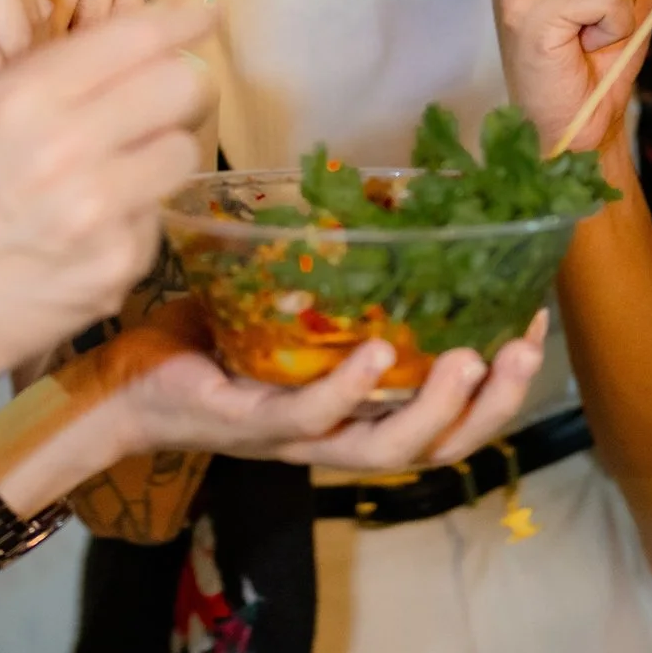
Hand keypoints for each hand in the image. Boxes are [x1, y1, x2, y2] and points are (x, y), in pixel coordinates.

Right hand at [0, 0, 211, 384]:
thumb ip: (61, 69)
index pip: (136, 36)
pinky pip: (159, 216)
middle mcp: (65, 145)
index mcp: (26, 96)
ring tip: (119, 173)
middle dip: (183, 87)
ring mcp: (96, 208)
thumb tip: (151, 30)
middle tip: (168, 100)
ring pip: (183, 150)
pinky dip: (135, 218)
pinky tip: (93, 232)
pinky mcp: (119, 261)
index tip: (203, 16)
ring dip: (161, 156)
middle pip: (182, 84)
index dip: (182, 20)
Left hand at [95, 298, 550, 473]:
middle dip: (488, 405)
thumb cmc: (204, 341)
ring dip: (435, 407)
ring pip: (383, 446)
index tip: (532, 330)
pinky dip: (349, 390)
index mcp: (350, 412)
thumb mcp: (284, 307)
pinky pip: (309, 418)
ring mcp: (291, 439)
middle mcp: (331, 436)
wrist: (119, 379)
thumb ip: (333, 279)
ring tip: (471, 357)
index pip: (443, 418)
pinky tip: (379, 354)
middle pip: (433, 446)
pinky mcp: (246, 424)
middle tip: (522, 350)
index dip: (495, 388)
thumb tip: (385, 206)